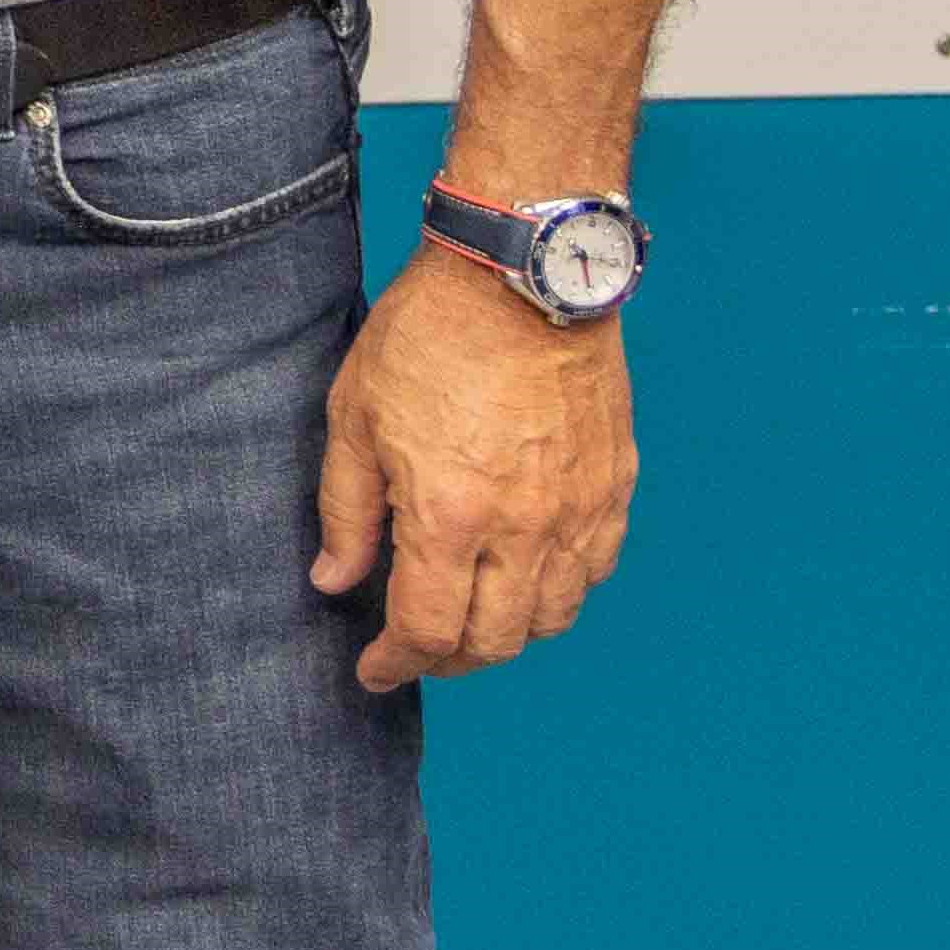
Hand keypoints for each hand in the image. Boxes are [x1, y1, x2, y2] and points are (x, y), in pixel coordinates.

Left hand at [311, 246, 634, 691]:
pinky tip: (526, 580)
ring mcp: (577, 511)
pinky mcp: (614, 488)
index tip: (374, 671)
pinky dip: (559, 594)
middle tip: (416, 652)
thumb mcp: (355, 418)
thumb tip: (335, 581)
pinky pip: (594, 572)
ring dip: (506, 635)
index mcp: (450, 517)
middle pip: (496, 641)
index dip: (397, 663)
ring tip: (467, 621)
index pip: (429, 630)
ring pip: (553, 617)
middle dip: (449, 660)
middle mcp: (524, 529)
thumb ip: (347, 512)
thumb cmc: (427, 337)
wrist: (519, 277)